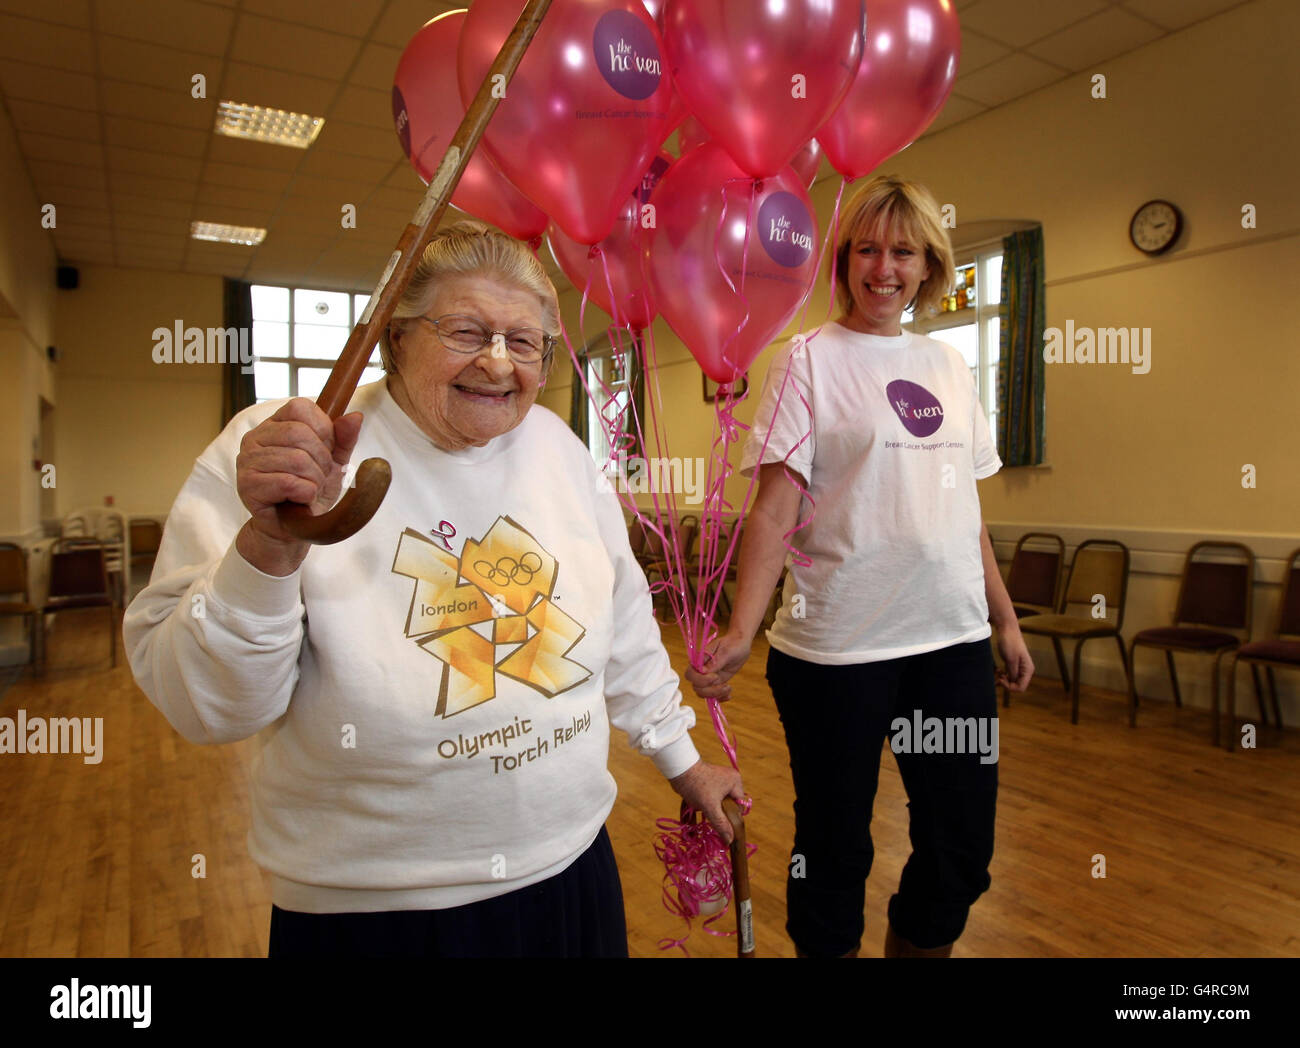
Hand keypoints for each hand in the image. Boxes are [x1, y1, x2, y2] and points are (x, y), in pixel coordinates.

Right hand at [235, 399, 363, 574]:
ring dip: (313, 480)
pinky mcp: (247, 484)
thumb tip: (355, 416)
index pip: (300, 407)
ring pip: (296, 459)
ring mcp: (247, 460)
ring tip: (306, 490)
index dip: (322, 430)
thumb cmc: (310, 491)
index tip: (324, 452)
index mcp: (274, 425)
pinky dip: (304, 493)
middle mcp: (255, 438)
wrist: (294, 529)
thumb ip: (344, 438)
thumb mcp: (333, 462)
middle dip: (320, 460)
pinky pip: (288, 482)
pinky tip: (298, 499)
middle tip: (316, 478)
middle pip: (300, 433)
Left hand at [668, 760, 744, 844]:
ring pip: (720, 802)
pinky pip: (713, 797)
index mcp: (736, 782)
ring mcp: (720, 779)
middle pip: (730, 804)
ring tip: (703, 808)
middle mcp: (730, 779)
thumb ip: (721, 824)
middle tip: (710, 815)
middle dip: (720, 812)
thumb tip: (730, 840)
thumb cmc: (697, 786)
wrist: (679, 769)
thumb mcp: (710, 807)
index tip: (722, 824)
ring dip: (712, 808)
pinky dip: (707, 803)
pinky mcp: (710, 781)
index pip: (739, 806)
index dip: (731, 817)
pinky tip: (699, 804)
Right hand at [684, 632, 751, 701]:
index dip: (700, 680)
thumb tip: (703, 671)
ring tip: (729, 688)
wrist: (740, 645)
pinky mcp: (715, 683)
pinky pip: (712, 695)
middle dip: (710, 690)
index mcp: (699, 660)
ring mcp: (708, 678)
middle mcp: (701, 670)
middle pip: (696, 687)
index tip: (715, 677)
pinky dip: (720, 698)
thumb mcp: (726, 651)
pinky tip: (728, 695)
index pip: (690, 674)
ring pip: (703, 693)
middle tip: (725, 685)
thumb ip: (715, 661)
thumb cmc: (732, 644)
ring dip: (716, 694)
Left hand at [995, 624, 1033, 691]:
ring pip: (1012, 681)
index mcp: (1028, 670)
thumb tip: (1013, 683)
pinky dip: (1003, 676)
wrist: (1007, 629)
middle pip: (1017, 686)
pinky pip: (1009, 675)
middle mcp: (1026, 670)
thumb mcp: (1011, 660)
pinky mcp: (1013, 664)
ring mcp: (1020, 667)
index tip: (1001, 678)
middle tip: (997, 677)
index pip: (1021, 688)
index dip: (1010, 687)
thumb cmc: (1010, 642)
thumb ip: (1013, 673)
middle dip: (1006, 684)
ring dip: (1003, 680)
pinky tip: (998, 671)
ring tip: (997, 673)